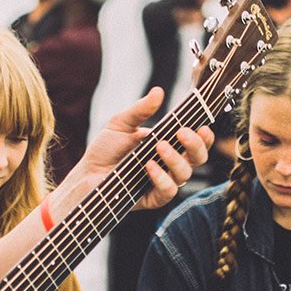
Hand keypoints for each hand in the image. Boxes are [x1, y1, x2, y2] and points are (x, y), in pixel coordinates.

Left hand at [72, 87, 212, 210]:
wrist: (86, 173)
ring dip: (175, 159)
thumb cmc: (104, 150)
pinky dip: (161, 178)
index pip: (195, 142)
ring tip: (159, 146)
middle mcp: (170, 164)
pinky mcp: (152, 198)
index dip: (204, 136)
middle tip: (182, 132)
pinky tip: (149, 166)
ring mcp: (162, 182)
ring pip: (185, 174)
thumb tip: (158, 91)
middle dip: (195, 145)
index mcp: (168, 145)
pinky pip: (167, 191)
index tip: (202, 126)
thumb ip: (140, 110)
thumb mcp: (121, 124)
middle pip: (198, 158)